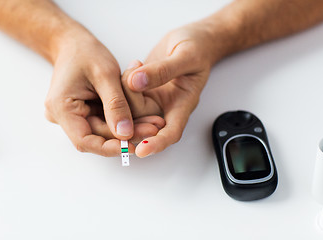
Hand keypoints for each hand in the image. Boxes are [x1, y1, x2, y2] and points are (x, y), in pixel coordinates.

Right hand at [44, 29, 163, 155]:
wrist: (73, 43)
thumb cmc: (86, 52)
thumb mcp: (105, 74)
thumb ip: (115, 105)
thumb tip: (125, 134)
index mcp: (61, 107)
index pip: (84, 140)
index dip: (110, 147)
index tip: (134, 145)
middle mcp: (62, 116)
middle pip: (96, 137)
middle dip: (126, 136)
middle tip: (154, 128)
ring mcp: (72, 116)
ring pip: (102, 132)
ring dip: (127, 129)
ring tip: (153, 122)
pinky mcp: (82, 113)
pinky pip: (103, 123)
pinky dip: (121, 121)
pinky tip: (142, 117)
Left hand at [123, 22, 215, 156]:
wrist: (196, 40)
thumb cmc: (198, 48)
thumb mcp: (185, 56)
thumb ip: (162, 70)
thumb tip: (136, 82)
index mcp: (182, 104)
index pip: (171, 132)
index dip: (156, 144)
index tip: (141, 151)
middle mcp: (165, 106)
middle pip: (142, 121)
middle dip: (132, 105)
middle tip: (133, 75)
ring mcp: (152, 99)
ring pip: (130, 107)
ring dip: (125, 89)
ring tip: (136, 65)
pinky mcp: (142, 90)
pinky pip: (125, 93)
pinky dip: (124, 80)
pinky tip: (134, 65)